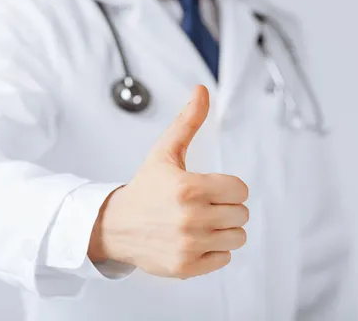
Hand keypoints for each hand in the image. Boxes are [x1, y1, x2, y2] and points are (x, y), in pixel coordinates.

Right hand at [89, 85, 248, 278]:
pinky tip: (195, 240)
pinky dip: (214, 251)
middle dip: (226, 208)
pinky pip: (224, 259)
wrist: (115, 225)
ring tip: (201, 223)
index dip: (228, 188)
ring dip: (224, 230)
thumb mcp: (165, 152)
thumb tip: (202, 91)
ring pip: (237, 238)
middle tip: (204, 205)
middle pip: (241, 214)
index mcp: (189, 188)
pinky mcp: (187, 267)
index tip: (211, 188)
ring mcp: (189, 245)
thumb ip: (188, 121)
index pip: (241, 190)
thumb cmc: (145, 188)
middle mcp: (191, 218)